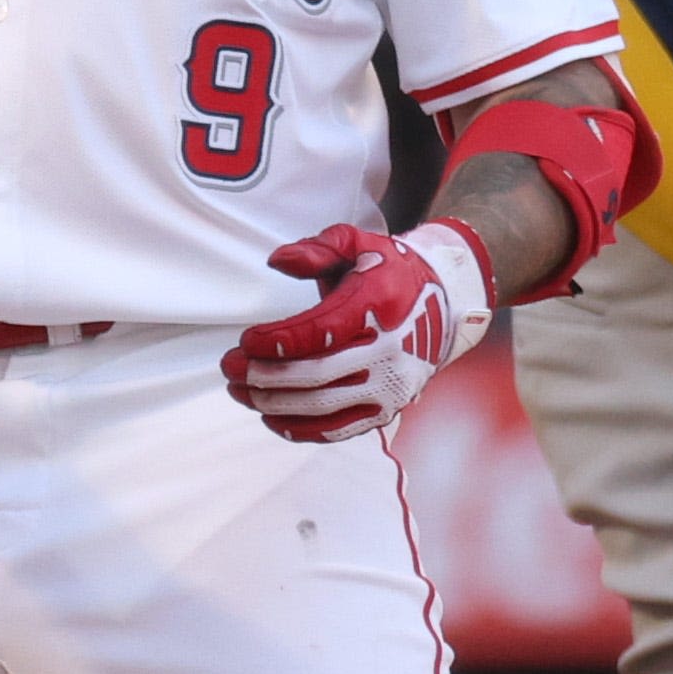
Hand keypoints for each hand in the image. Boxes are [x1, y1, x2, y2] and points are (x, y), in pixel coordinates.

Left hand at [221, 222, 492, 443]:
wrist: (443, 307)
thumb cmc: (388, 272)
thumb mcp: (359, 244)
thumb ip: (318, 247)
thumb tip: (277, 261)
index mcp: (380, 305)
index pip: (323, 333)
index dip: (279, 341)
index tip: (245, 340)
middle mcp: (390, 351)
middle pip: (317, 375)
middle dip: (265, 375)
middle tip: (229, 367)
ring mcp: (390, 387)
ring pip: (323, 407)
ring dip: (273, 403)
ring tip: (238, 390)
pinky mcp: (386, 411)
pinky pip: (338, 429)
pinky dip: (300, 429)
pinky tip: (268, 415)